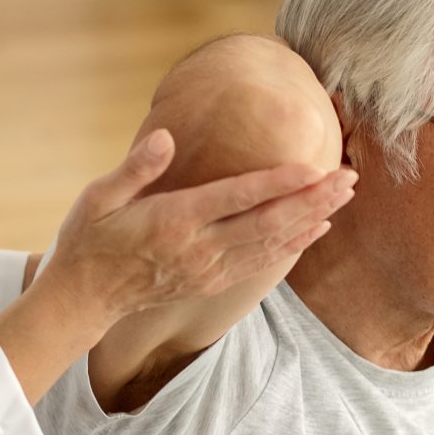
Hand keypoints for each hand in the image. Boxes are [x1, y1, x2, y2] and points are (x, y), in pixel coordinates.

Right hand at [38, 129, 354, 324]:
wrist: (83, 298)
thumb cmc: (88, 238)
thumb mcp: (98, 196)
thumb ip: (136, 167)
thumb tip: (165, 136)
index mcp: (173, 221)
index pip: (237, 197)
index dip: (279, 183)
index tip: (314, 167)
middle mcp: (199, 248)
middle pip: (268, 222)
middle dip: (313, 199)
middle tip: (350, 178)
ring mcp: (209, 270)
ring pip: (272, 244)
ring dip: (312, 219)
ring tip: (344, 197)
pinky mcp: (212, 282)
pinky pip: (262, 264)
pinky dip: (294, 245)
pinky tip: (317, 229)